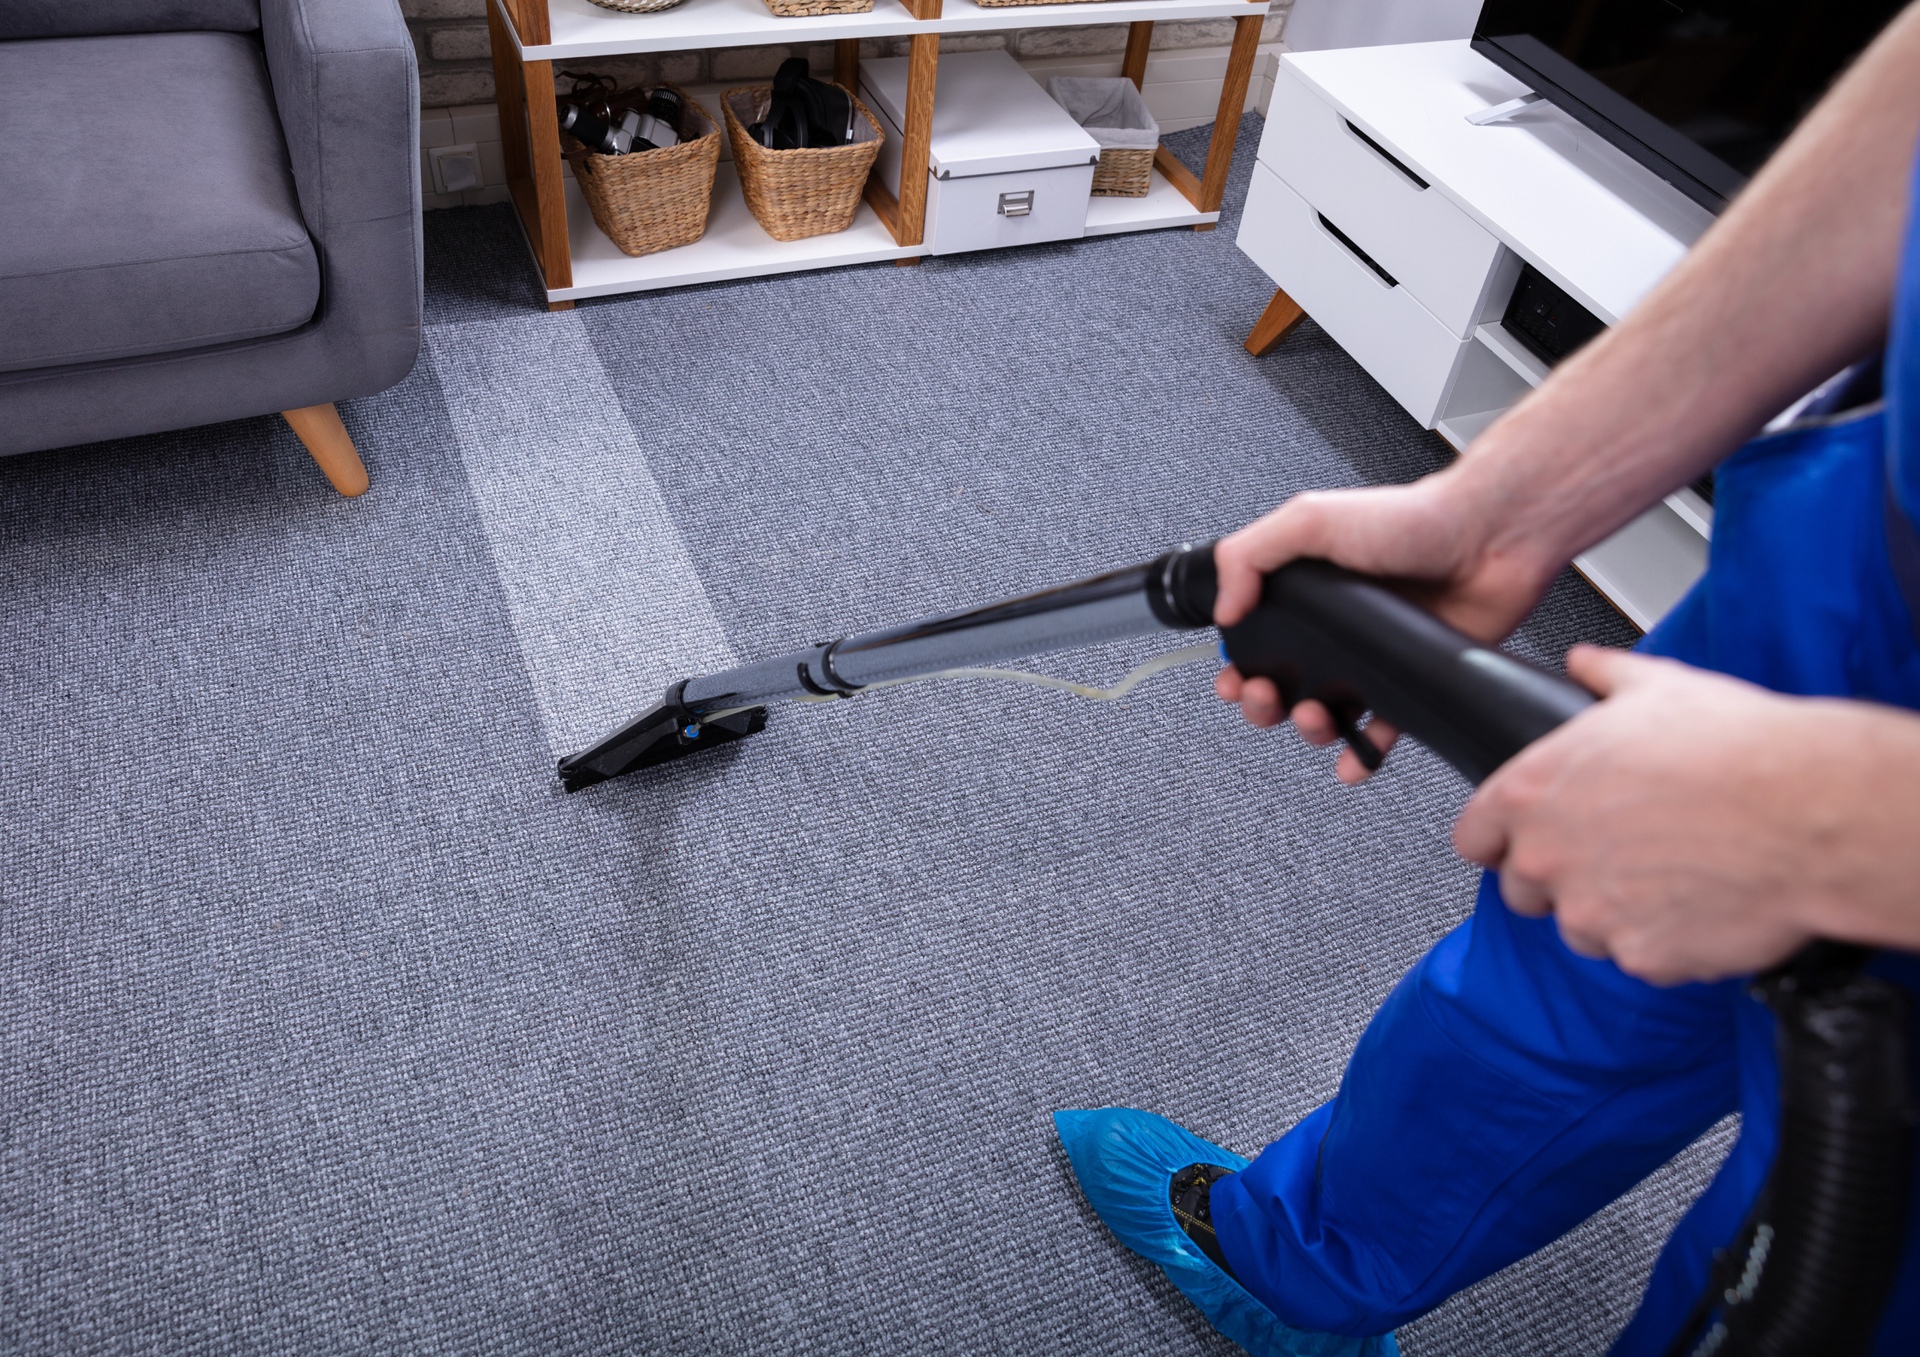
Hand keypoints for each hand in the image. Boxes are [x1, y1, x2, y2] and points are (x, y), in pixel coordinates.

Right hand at [1212, 475, 1556, 781]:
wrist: (1489, 538)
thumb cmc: (1411, 519)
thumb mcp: (1309, 520)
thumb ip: (1248, 555)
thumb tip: (1222, 609)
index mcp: (1306, 589)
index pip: (1254, 637)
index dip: (1237, 665)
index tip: (1233, 678)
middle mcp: (1336, 626)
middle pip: (1282, 684)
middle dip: (1264, 704)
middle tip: (1268, 698)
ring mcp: (1372, 655)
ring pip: (1326, 714)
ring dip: (1310, 730)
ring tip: (1316, 718)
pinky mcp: (1410, 678)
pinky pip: (1381, 730)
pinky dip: (1363, 754)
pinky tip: (1352, 762)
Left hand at [1453, 646, 1919, 983]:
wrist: (1811, 812)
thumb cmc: (1737, 750)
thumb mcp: (1657, 686)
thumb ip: (1604, 676)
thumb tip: (1584, 663)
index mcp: (1534, 791)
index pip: (1474, 835)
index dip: (1498, 837)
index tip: (1520, 838)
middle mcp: (1549, 857)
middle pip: (1522, 888)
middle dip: (1557, 876)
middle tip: (1613, 853)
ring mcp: (1592, 913)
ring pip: (1579, 928)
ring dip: (1609, 911)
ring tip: (1665, 873)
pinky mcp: (1641, 956)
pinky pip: (1637, 957)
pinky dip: (1661, 939)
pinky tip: (1698, 901)